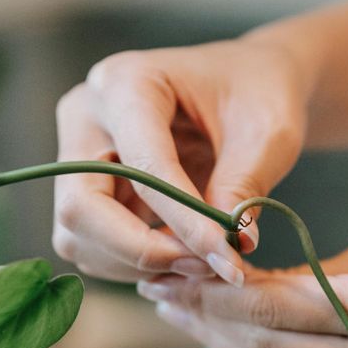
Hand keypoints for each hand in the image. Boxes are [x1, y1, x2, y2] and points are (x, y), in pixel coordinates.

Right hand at [52, 34, 311, 283]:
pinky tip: (183, 257)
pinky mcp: (88, 189)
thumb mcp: (269, 132)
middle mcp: (87, 116)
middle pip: (80, 207)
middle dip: (141, 250)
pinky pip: (93, 245)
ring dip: (138, 264)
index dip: (182, 219)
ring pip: (79, 236)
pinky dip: (135, 265)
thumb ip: (244, 186)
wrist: (249, 80)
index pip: (142, 166)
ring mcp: (78, 154)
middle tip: (204, 267)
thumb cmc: (259, 92)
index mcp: (128, 81)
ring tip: (203, 263)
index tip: (225, 255)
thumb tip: (231, 248)